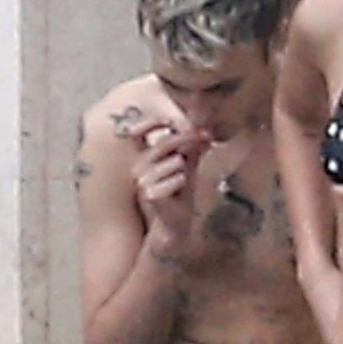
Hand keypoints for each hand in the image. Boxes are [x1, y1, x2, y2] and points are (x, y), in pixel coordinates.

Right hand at [129, 120, 211, 261]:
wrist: (177, 222)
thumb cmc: (181, 193)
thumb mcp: (188, 165)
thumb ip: (192, 147)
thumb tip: (204, 130)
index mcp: (143, 158)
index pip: (138, 132)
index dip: (153, 122)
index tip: (172, 121)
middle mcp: (138, 167)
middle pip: (164, 142)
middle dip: (187, 138)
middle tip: (204, 138)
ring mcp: (142, 181)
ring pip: (174, 161)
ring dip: (185, 168)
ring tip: (182, 180)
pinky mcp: (150, 194)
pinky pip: (177, 178)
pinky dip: (184, 182)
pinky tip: (180, 190)